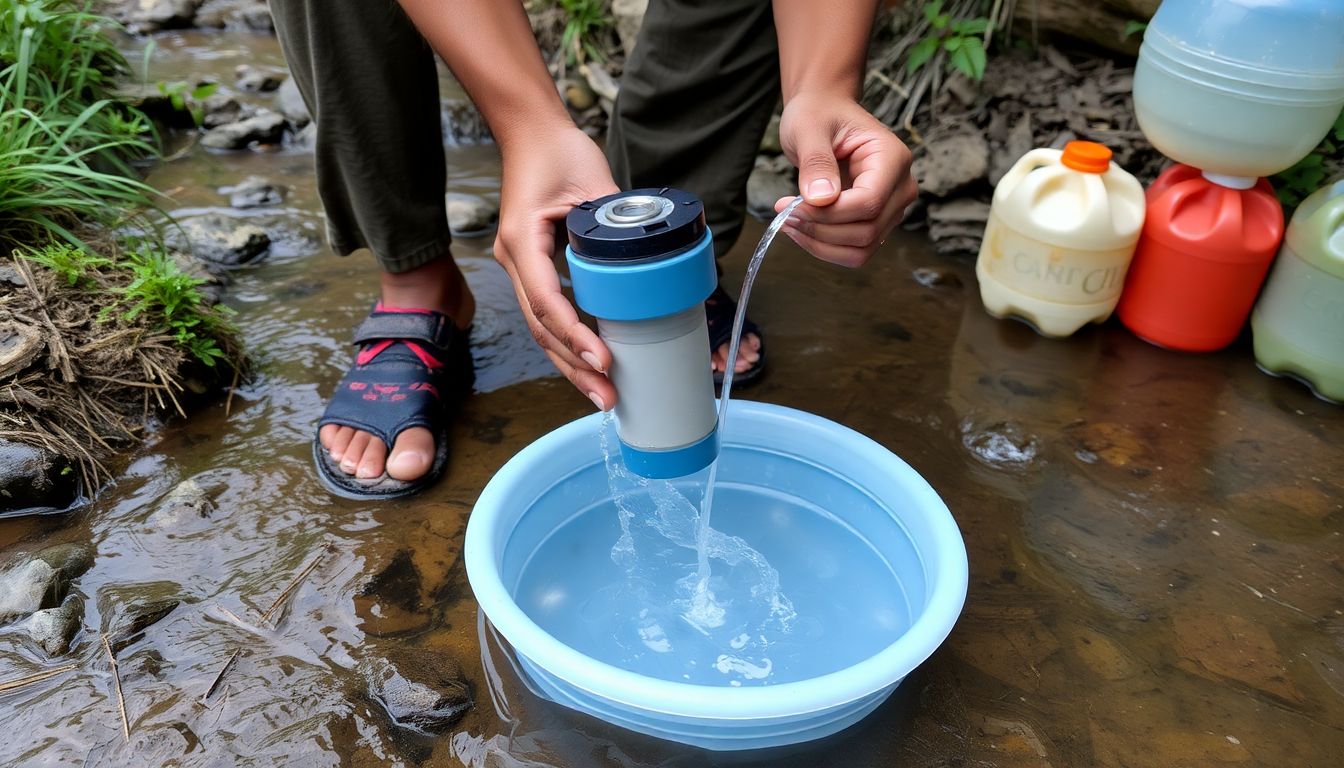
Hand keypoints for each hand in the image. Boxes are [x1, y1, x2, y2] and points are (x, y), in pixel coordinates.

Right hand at [494, 127, 620, 409]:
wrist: (531, 132)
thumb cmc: (559, 150)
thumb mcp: (593, 182)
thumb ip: (616, 221)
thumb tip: (648, 259)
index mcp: (523, 241)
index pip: (549, 303)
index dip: (577, 337)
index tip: (606, 360)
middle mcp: (514, 259)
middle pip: (542, 329)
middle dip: (574, 367)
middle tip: (607, 397)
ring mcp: (520, 265)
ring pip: (541, 328)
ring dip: (570, 363)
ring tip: (601, 393)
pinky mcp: (532, 267)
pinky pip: (547, 313)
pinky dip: (567, 341)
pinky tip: (588, 362)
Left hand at [773, 92, 916, 266]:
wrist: (824, 113)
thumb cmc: (818, 114)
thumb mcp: (809, 129)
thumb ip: (816, 163)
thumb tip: (821, 199)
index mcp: (893, 158)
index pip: (869, 203)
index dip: (828, 214)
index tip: (789, 206)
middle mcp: (901, 186)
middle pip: (867, 231)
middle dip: (820, 230)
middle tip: (783, 213)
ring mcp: (892, 208)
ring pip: (862, 249)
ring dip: (821, 244)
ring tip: (789, 221)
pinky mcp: (876, 222)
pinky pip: (855, 250)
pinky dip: (825, 247)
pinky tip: (802, 228)